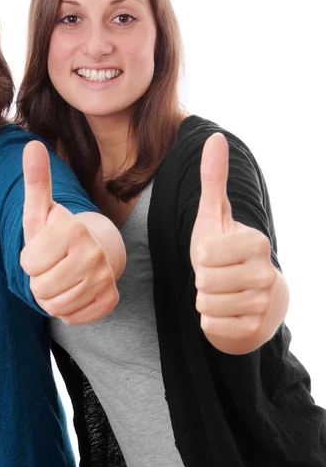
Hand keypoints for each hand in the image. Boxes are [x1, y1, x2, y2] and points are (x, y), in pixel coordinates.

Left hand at [20, 141, 118, 324]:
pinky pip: (73, 318)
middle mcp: (94, 253)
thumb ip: (35, 181)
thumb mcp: (40, 209)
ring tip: (61, 276)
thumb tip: (30, 145)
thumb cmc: (56, 231)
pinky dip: (68, 309)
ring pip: (56, 307)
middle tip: (51, 265)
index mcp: (73, 229)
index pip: (28, 265)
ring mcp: (105, 278)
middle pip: (41, 289)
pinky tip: (74, 290)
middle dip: (39, 281)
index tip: (42, 249)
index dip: (29, 260)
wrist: (91, 250)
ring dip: (51, 296)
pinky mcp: (110, 299)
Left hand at [190, 133, 277, 348]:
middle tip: (217, 275)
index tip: (215, 255)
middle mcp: (266, 273)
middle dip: (201, 279)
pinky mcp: (255, 330)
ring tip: (221, 291)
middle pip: (204, 280)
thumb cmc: (224, 251)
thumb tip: (215, 136)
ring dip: (204, 299)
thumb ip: (213, 179)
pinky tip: (226, 311)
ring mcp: (264, 304)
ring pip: (206, 304)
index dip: (200, 257)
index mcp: (256, 242)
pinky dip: (210, 321)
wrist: (249, 295)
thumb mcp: (214, 215)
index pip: (203, 256)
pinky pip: (211, 326)